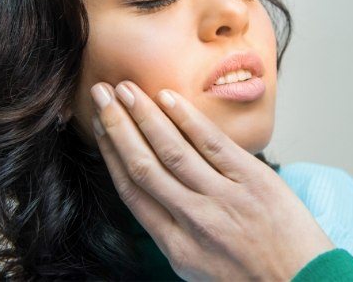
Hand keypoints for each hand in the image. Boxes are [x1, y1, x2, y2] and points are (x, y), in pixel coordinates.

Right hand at [90, 81, 333, 280]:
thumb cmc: (251, 277)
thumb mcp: (200, 266)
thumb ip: (175, 230)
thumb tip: (157, 190)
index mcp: (175, 246)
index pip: (132, 191)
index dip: (111, 155)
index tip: (100, 128)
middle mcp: (192, 220)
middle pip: (143, 165)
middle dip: (117, 127)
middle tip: (101, 94)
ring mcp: (222, 198)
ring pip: (172, 150)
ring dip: (144, 116)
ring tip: (126, 89)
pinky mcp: (251, 179)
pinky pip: (212, 143)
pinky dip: (187, 119)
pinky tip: (168, 98)